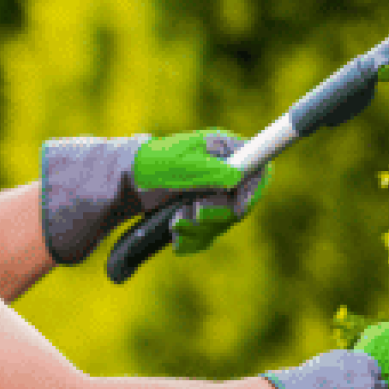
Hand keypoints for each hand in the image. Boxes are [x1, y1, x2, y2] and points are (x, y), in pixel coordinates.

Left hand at [132, 130, 271, 254]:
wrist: (129, 182)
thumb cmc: (154, 165)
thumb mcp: (182, 166)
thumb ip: (211, 171)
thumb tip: (238, 178)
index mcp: (225, 150)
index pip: (259, 170)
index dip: (254, 191)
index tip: (238, 208)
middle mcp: (225, 172)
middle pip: (242, 203)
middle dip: (215, 213)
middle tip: (194, 211)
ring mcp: (215, 195)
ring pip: (223, 223)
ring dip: (198, 227)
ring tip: (175, 221)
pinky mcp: (203, 214)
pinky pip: (208, 235)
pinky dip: (191, 238)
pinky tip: (175, 233)